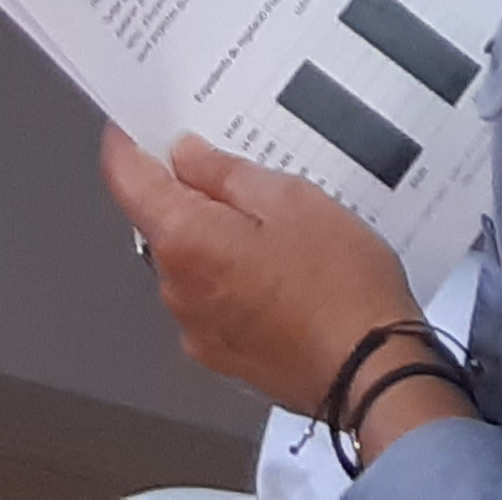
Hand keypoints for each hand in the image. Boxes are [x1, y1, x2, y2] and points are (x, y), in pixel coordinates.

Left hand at [99, 128, 468, 444]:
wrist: (375, 376)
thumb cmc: (340, 288)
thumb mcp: (289, 199)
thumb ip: (225, 173)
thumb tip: (186, 156)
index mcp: (185, 240)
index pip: (126, 178)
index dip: (128, 144)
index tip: (138, 125)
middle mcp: (178, 289)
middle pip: (161, 221)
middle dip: (189, 194)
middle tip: (241, 175)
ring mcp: (199, 329)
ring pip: (190, 263)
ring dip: (217, 241)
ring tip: (281, 235)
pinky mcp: (225, 357)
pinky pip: (213, 302)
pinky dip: (233, 282)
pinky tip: (282, 277)